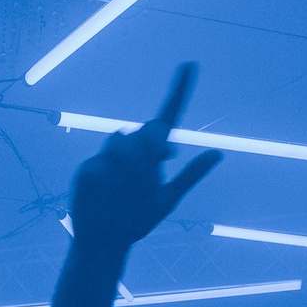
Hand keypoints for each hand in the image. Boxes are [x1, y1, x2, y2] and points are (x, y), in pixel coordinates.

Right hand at [67, 63, 222, 257]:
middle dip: (150, 147)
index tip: (191, 64)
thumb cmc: (136, 221)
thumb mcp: (167, 200)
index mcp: (152, 154)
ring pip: (121, 140)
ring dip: (129, 161)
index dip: (180, 90)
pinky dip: (107, 177)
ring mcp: (108, 158)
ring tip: (126, 186)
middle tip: (154, 166)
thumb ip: (190, 176)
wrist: (105, 241)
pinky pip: (100, 163)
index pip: (167, 116)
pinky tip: (106, 192)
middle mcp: (131, 151)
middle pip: (144, 131)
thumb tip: (217, 153)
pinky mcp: (88, 169)